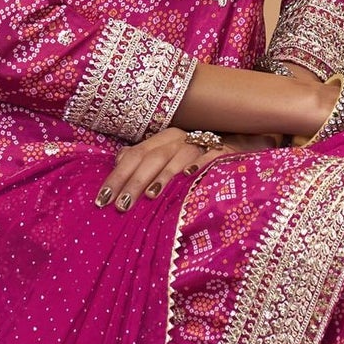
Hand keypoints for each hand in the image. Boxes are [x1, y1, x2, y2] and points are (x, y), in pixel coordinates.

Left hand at [95, 127, 277, 210]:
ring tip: (150, 196)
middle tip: (120, 206)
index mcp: (161, 139)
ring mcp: (200, 143)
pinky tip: (187, 178)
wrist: (241, 142)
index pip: (133, 155)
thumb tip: (118, 162)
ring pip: (175, 158)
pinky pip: (207, 157)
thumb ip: (144, 158)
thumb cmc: (197, 157)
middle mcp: (178, 138)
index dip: (116, 177)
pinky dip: (197, 166)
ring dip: (162, 177)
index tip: (102, 199)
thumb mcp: (168, 156)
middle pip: (150, 158)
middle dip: (133, 183)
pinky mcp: (221, 151)